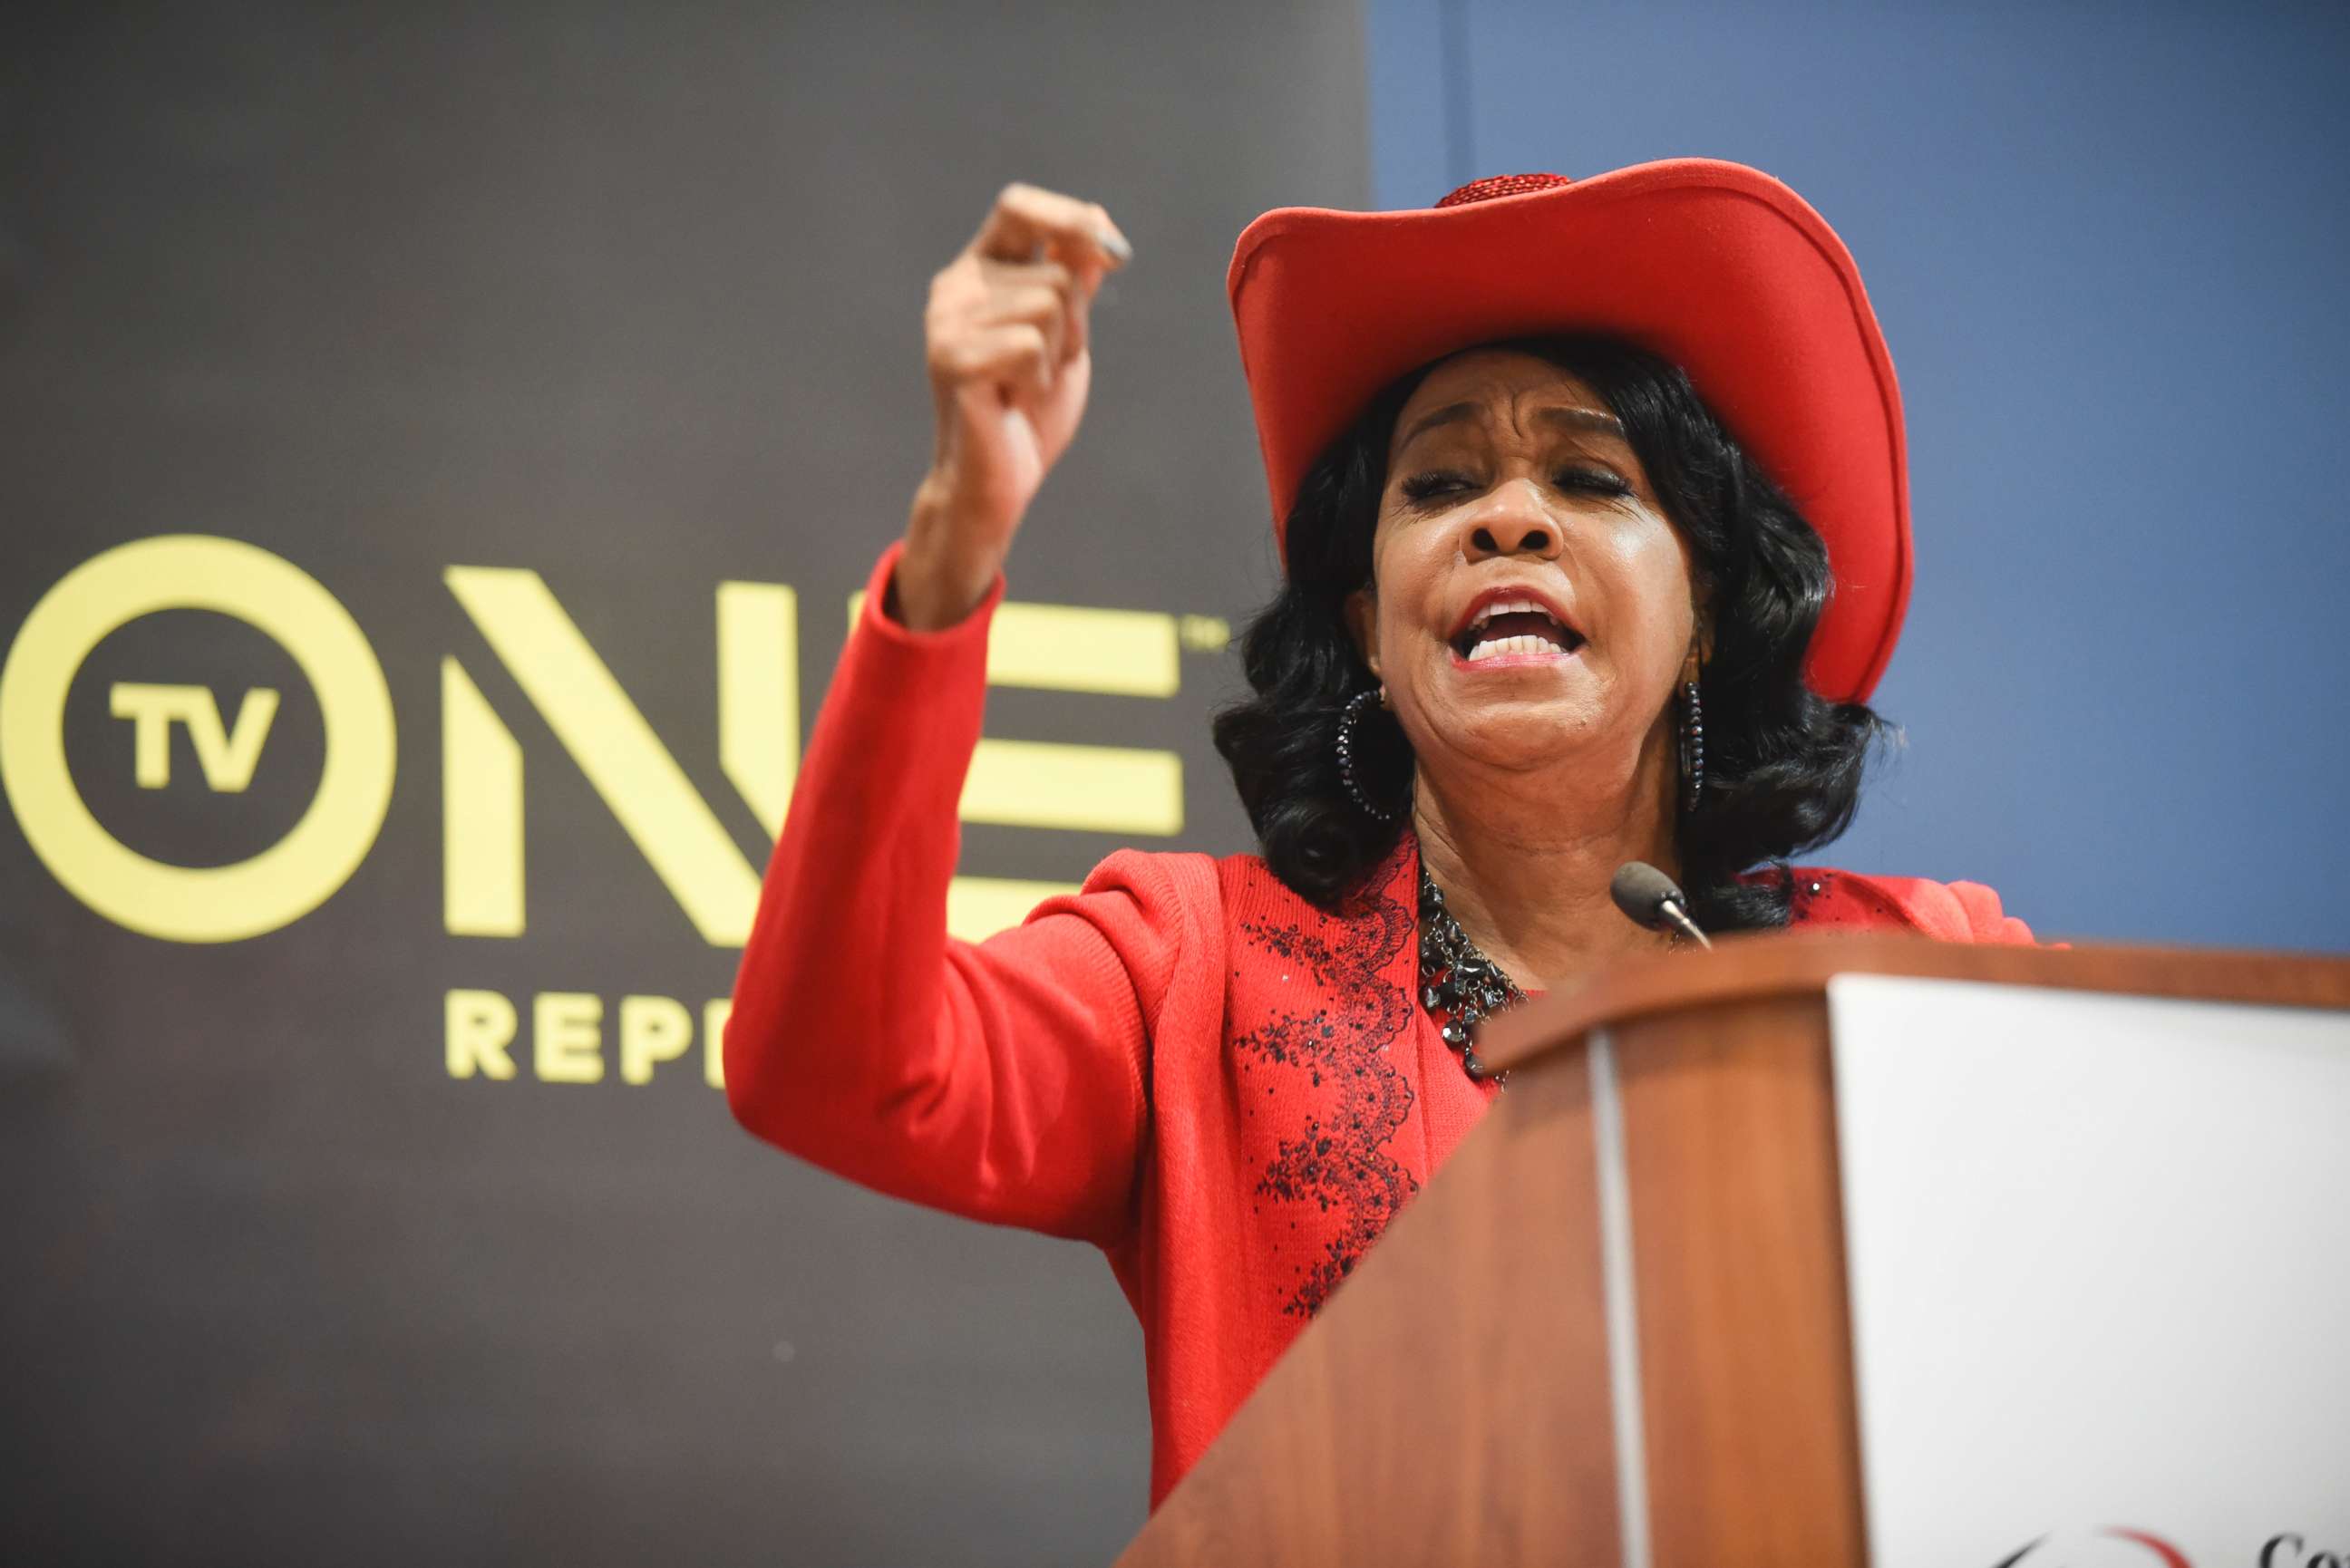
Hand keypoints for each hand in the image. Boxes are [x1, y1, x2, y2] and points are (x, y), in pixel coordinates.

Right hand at [896, 183, 1130, 629]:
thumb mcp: (1064, 336)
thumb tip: (1096, 226)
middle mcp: (955, 286)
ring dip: (1059, 354)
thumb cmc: (1029, 412)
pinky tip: (1014, 401)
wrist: (995, 484)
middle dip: (1076, 324)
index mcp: (980, 271)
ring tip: (1027, 386)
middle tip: (1046, 368)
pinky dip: (1040, 379)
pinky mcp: (951, 360)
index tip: (1116, 256)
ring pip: (1049, 304)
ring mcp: (947, 321)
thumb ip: (1074, 282)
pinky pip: (1030, 343)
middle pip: (1057, 270)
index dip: (1071, 218)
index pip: (1019, 206)